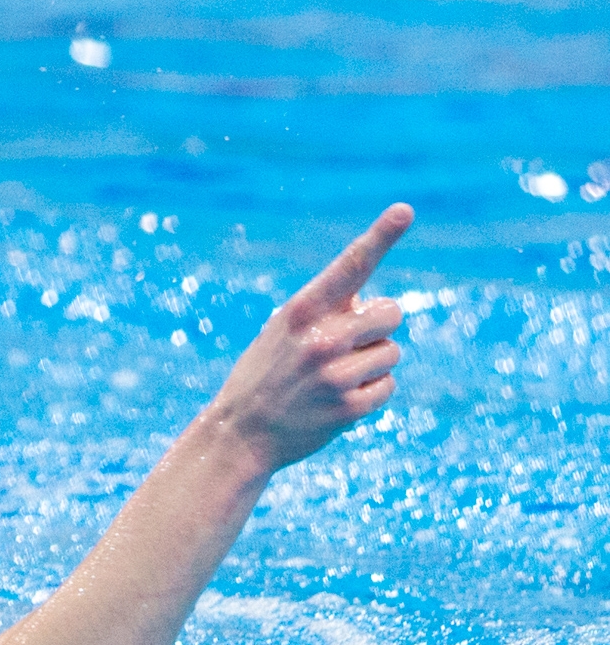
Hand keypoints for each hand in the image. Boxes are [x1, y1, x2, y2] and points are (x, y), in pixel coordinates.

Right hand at [209, 203, 414, 473]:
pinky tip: (337, 401)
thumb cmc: (266, 374)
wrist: (239, 434)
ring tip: (333, 379)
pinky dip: (370, 393)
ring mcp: (335, 376)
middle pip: (391, 314)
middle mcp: (321, 340)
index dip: (381, 236)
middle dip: (380, 326)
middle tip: (351, 344)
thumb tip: (380, 309)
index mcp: (301, 311)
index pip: (350, 266)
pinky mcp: (348, 409)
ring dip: (373, 364)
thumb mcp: (283, 332)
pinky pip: (387, 387)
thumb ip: (327, 313)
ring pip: (392, 353)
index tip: (405, 210)